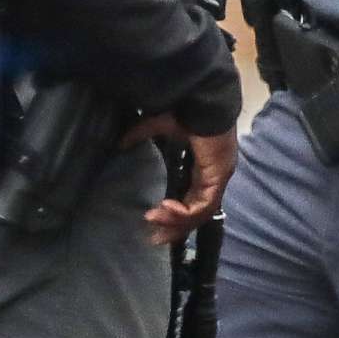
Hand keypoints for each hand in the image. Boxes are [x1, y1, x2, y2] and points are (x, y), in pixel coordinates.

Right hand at [121, 116, 238, 245]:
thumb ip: (140, 135)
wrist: (203, 98)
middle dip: (175, 226)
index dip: (175, 213)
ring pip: (199, 212)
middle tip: (154, 238)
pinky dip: (184, 211)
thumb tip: (120, 143)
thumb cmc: (187, 109)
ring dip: (175, 219)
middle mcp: (214, 176)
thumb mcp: (158, 125)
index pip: (193, 199)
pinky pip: (203, 204)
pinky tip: (165, 208)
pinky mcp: (218, 176)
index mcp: (205, 167)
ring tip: (153, 218)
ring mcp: (218, 177)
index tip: (153, 220)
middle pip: (197, 212)